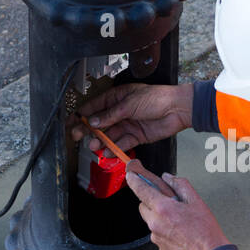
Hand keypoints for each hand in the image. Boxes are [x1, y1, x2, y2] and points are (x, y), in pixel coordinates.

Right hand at [69, 81, 192, 152]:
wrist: (177, 109)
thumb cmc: (157, 98)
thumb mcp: (130, 104)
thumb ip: (110, 114)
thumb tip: (93, 121)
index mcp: (117, 97)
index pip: (95, 106)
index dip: (82, 114)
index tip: (72, 122)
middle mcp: (120, 111)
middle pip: (100, 122)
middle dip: (88, 130)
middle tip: (78, 137)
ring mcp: (128, 124)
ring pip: (110, 135)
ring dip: (101, 141)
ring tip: (93, 146)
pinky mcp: (136, 136)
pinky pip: (122, 143)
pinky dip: (115, 148)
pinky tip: (108, 152)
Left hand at [125, 167, 230, 249]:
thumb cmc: (205, 230)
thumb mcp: (196, 201)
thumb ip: (180, 185)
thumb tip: (168, 178)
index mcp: (163, 208)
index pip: (141, 190)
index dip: (134, 180)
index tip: (131, 175)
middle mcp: (155, 223)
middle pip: (143, 206)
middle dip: (152, 202)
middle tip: (169, 203)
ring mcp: (156, 237)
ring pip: (151, 221)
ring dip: (159, 218)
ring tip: (178, 221)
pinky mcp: (160, 248)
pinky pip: (157, 234)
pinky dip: (164, 231)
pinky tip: (179, 232)